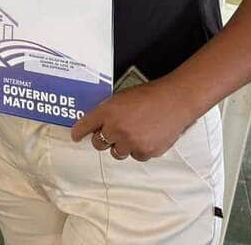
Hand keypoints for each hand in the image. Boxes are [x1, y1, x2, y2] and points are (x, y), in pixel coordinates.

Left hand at [69, 80, 197, 161]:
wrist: (175, 100)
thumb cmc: (151, 95)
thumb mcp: (122, 97)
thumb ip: (109, 111)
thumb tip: (100, 124)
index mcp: (108, 111)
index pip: (85, 126)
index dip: (79, 132)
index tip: (76, 136)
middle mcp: (116, 128)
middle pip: (98, 143)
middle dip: (104, 139)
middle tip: (113, 132)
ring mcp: (130, 142)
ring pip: (117, 153)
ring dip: (122, 145)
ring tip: (134, 132)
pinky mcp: (145, 152)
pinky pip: (136, 156)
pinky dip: (139, 149)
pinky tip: (147, 136)